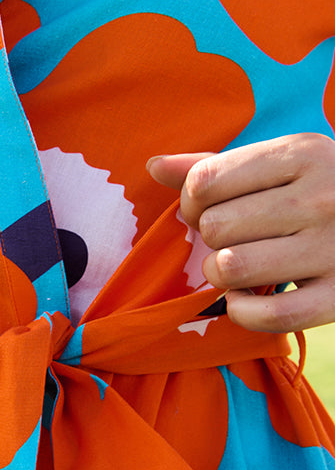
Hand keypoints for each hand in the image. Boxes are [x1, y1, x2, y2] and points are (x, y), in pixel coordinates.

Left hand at [147, 133, 334, 331]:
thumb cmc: (322, 189)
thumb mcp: (280, 162)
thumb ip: (216, 166)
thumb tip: (153, 167)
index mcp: (302, 153)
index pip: (204, 182)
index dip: (190, 202)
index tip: (207, 209)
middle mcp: (321, 197)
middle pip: (215, 227)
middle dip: (209, 239)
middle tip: (231, 240)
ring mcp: (334, 248)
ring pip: (233, 268)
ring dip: (221, 275)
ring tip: (237, 268)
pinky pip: (269, 316)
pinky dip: (243, 313)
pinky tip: (247, 300)